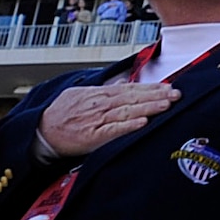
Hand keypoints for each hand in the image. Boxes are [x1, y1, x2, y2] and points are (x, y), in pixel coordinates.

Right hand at [38, 84, 179, 157]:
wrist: (43, 132)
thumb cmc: (62, 114)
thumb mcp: (82, 94)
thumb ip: (104, 90)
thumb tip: (122, 83)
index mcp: (99, 94)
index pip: (131, 88)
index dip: (151, 87)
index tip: (168, 86)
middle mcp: (101, 104)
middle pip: (134, 98)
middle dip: (156, 95)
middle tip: (176, 94)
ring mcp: (97, 120)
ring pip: (128, 111)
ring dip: (149, 108)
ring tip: (166, 105)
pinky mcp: (93, 136)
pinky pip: (114, 130)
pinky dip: (129, 126)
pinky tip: (143, 123)